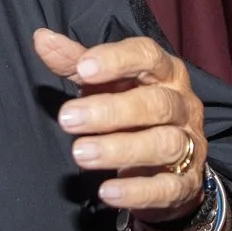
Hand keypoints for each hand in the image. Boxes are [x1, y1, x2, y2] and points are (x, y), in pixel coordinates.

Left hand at [33, 29, 206, 222]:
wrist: (172, 164)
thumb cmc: (133, 112)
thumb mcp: (105, 83)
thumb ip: (75, 63)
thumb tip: (41, 38)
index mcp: (165, 73)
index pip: (148, 56)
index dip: (117, 60)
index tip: (83, 68)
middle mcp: (182, 105)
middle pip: (156, 103)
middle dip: (110, 110)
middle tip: (68, 118)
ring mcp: (189, 144)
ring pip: (163, 143)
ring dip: (120, 149)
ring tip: (80, 154)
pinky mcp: (186, 183)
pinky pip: (167, 187)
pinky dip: (137, 191)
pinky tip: (106, 192)